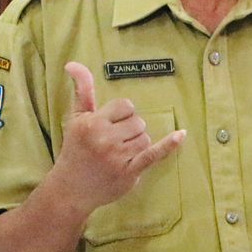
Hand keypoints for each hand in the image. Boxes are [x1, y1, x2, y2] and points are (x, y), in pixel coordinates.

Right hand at [50, 62, 185, 213]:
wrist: (71, 188)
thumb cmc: (76, 149)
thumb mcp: (76, 118)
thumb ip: (82, 90)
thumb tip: (73, 63)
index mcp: (91, 123)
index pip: (125, 106)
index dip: (122, 114)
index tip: (110, 125)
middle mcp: (104, 139)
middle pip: (138, 121)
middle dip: (130, 129)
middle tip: (113, 142)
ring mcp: (117, 156)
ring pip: (146, 137)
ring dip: (137, 143)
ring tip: (119, 153)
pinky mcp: (129, 172)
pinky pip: (153, 154)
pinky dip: (169, 145)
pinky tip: (181, 135)